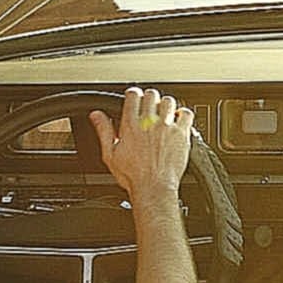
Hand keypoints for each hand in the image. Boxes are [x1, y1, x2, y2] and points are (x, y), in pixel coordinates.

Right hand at [89, 86, 193, 202]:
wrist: (154, 188)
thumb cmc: (133, 176)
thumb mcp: (110, 154)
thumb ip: (104, 131)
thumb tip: (96, 115)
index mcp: (131, 125)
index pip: (133, 95)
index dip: (133, 94)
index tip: (134, 97)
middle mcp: (150, 123)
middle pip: (152, 95)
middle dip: (149, 97)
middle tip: (148, 105)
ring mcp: (167, 127)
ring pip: (169, 101)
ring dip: (165, 104)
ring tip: (163, 112)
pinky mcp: (182, 135)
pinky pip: (187, 114)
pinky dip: (183, 113)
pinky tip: (178, 119)